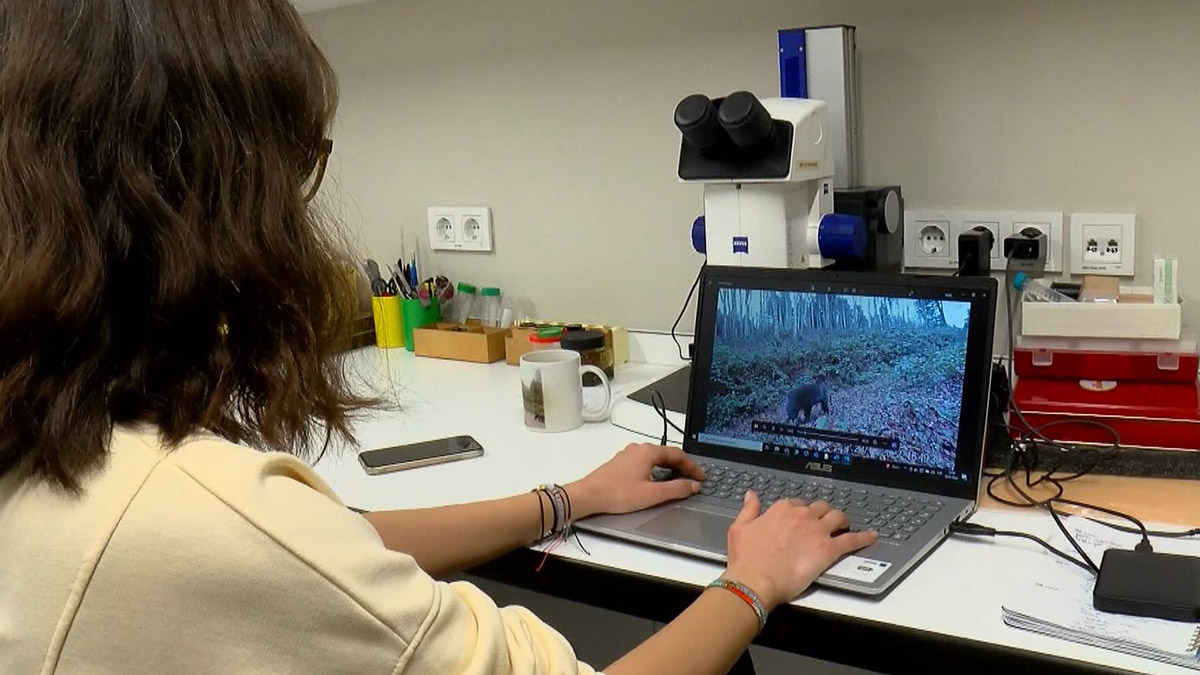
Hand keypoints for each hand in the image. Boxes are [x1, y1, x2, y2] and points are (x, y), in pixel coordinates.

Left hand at [567, 444, 704, 517]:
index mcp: (648, 451)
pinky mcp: (621, 463)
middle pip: (667, 454)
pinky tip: (657, 482)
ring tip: (679, 481)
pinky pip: (645, 463)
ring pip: (656, 458)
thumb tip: (693, 486)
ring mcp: (628, 455)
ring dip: (669, 468)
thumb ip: (676, 489)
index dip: (693, 467)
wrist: (589, 496)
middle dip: (683, 467)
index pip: (678, 454)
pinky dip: (657, 470)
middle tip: (693, 480)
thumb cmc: (617, 493)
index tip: (701, 477)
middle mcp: (638, 449)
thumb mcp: (652, 494)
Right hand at [723, 491, 876, 609]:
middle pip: (820, 507)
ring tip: (845, 526)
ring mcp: (817, 531)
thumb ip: (749, 509)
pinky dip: (863, 537)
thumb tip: (751, 495)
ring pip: (837, 517)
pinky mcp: (828, 549)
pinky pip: (851, 540)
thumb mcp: (739, 528)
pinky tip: (871, 536)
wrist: (755, 580)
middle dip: (823, 513)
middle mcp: (801, 515)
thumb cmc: (746, 559)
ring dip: (842, 520)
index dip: (801, 512)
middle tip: (825, 522)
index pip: (797, 504)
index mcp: (781, 509)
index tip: (801, 519)